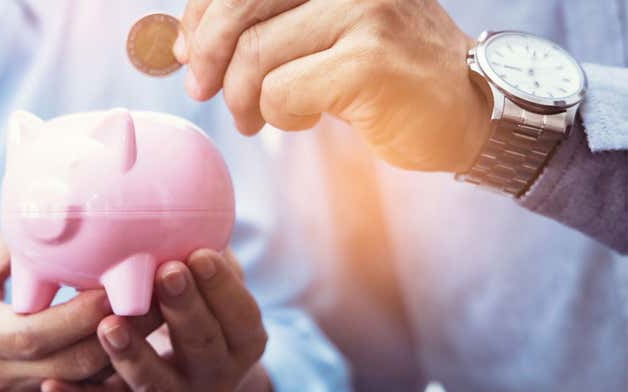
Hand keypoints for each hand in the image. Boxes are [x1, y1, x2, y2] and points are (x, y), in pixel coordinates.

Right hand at [0, 233, 160, 391]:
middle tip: (160, 291)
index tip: (117, 281)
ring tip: (162, 310)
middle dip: (122, 329)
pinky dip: (115, 365)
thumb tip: (55, 210)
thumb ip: (9, 249)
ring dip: (129, 348)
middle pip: (74, 362)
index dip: (80, 312)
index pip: (34, 332)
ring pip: (90, 382)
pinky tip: (140, 336)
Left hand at [39, 249, 277, 391]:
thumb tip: (190, 201)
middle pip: (202, 345)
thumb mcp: (215, 288)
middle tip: (164, 272)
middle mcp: (213, 374)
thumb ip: (208, 255)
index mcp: (242, 342)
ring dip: (132, 353)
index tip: (201, 254)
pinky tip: (52, 386)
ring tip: (109, 324)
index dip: (223, 287)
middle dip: (184, 309)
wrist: (188, 382)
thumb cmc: (199, 313)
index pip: (241, 315)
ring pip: (154, 381)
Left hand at [176, 0, 490, 171]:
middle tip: (204, 91)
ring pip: (255, 56)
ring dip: (243, 98)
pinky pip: (284, 93)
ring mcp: (365, 10)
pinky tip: (303, 118)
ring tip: (256, 117)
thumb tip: (186, 43)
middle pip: (238, 8)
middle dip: (206, 57)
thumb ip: (265, 24)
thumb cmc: (385, 70)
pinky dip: (279, 116)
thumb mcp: (321, 30)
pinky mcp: (371, 59)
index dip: (199, 14)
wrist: (468, 105)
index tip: (187, 52)